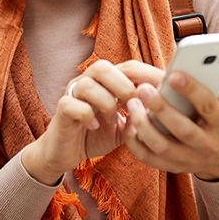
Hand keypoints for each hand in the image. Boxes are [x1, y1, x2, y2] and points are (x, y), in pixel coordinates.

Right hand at [21, 59, 144, 185]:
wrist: (67, 153)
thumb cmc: (96, 135)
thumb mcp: (124, 127)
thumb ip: (138, 117)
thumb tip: (158, 111)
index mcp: (105, 82)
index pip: (126, 66)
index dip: (142, 78)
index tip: (155, 98)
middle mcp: (87, 82)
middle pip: (103, 67)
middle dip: (122, 86)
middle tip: (131, 106)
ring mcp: (72, 94)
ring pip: (86, 84)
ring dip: (105, 103)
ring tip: (112, 119)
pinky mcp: (60, 110)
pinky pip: (71, 104)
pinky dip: (86, 115)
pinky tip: (94, 127)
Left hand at [123, 63, 218, 181]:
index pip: (208, 106)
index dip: (192, 90)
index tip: (173, 74)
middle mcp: (207, 145)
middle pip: (183, 129)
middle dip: (162, 108)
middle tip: (143, 89)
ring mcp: (188, 159)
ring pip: (162, 146)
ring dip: (144, 126)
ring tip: (131, 103)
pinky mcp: (172, 167)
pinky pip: (148, 158)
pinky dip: (135, 143)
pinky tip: (128, 123)